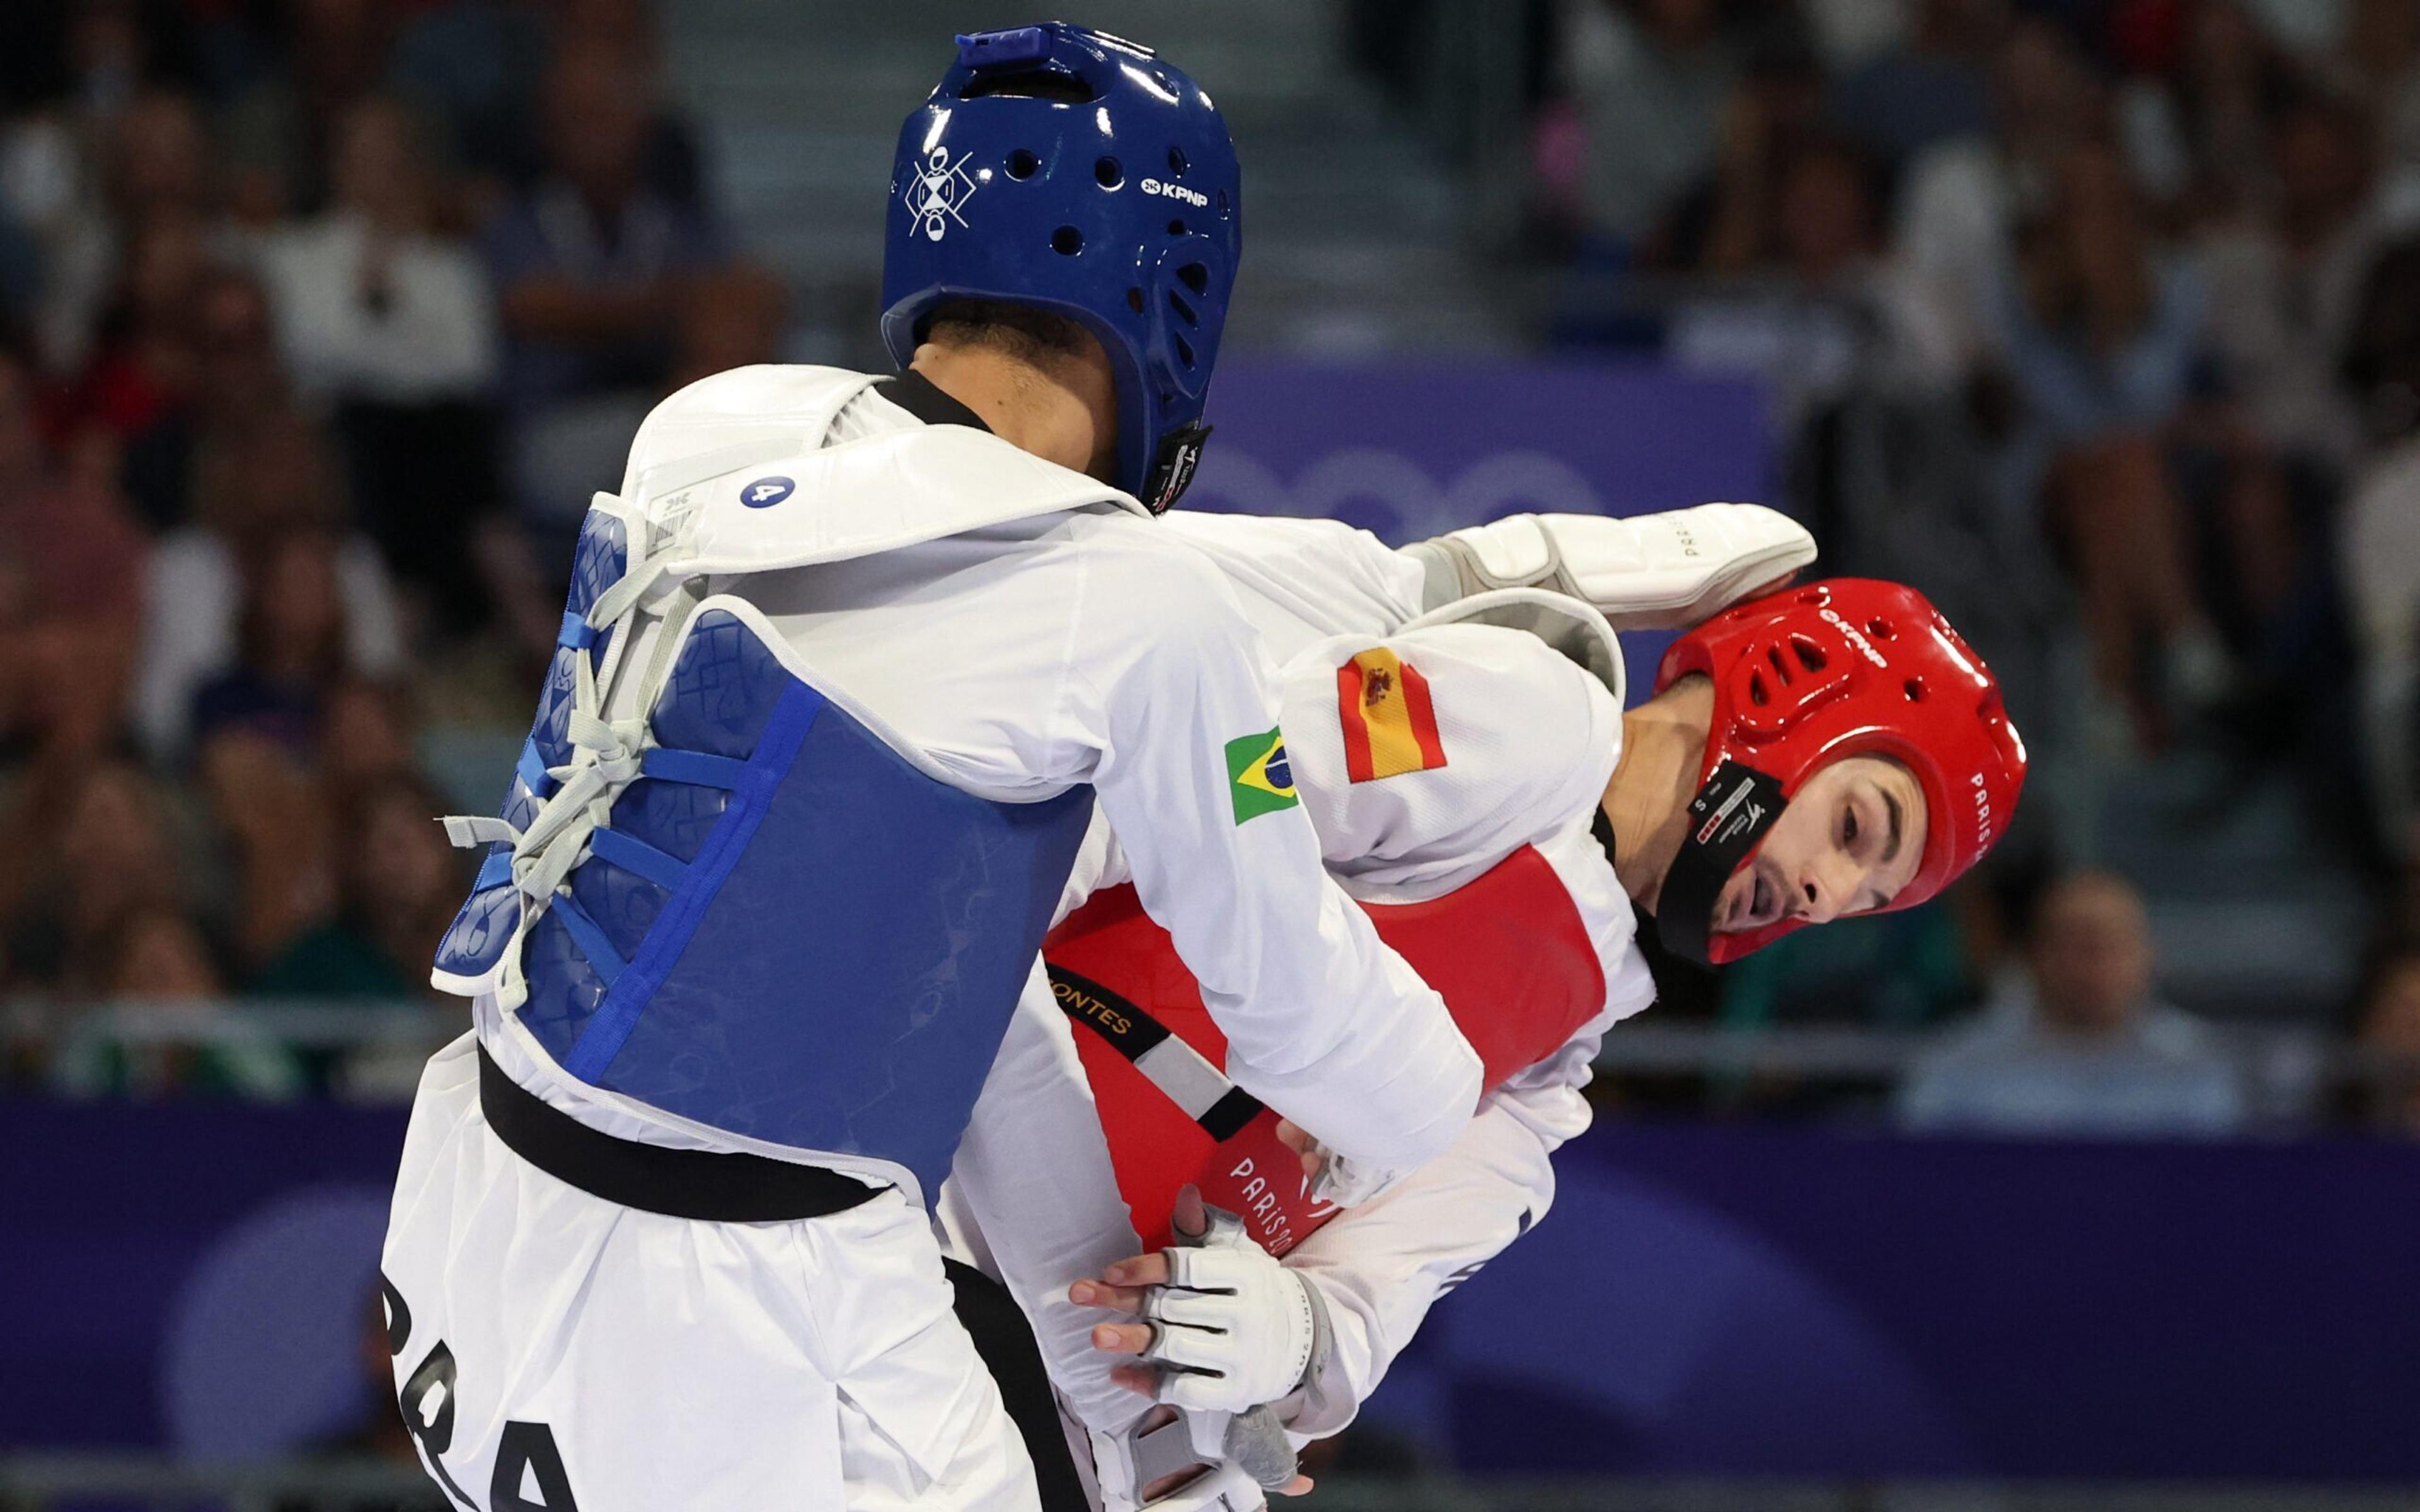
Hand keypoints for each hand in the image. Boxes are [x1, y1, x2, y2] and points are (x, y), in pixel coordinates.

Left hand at [1069, 1185, 1319, 1412]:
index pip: (1188, 1268)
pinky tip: (1120, 1374)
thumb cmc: (1256, 1288)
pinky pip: (1186, 1388)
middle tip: (1081, 1295)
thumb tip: (1185, 1192)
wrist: (1304, 1338)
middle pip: (1173, 1306)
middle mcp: (1245, 1314)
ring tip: (1096, 1336)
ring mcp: (1240, 1356)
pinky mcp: (1234, 1390)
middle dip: (1124, 1301)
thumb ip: (1206, 1227)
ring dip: (1132, 1341)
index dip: (1146, 1268)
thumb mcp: (1238, 1254)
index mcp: (1245, 1274)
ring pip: (1177, 1347)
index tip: (1109, 1272)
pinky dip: (1151, 1383)